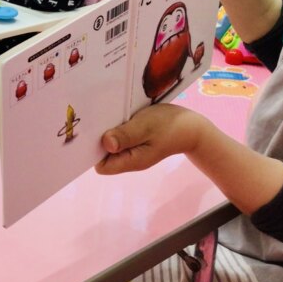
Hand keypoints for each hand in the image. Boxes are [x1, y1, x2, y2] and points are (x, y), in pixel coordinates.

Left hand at [95, 104, 211, 174]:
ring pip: (110, 145)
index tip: (89, 134)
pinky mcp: (134, 141)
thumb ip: (126, 136)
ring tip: (102, 115)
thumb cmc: (171, 126)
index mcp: (132, 160)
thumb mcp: (147, 127)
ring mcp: (132, 150)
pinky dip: (114, 127)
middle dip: (97, 140)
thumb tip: (105, 143)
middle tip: (93, 120)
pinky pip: (118, 137)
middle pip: (103, 155)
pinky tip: (113, 115)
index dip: (93, 152)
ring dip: (105, 131)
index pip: (102, 166)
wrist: (193, 127)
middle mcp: (129, 159)